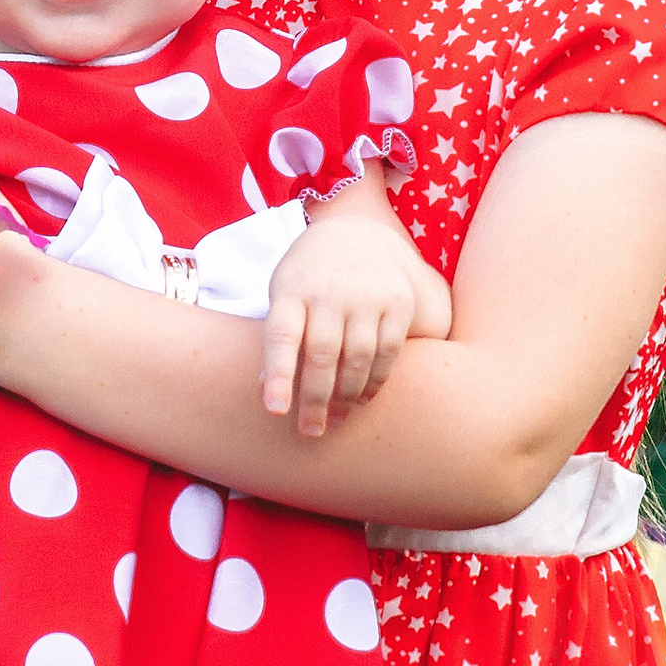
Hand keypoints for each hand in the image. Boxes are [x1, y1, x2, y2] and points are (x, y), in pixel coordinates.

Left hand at [261, 223, 453, 439]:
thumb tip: (268, 391)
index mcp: (292, 290)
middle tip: (310, 431)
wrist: (355, 234)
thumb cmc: (308, 279)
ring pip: (358, 357)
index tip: (275, 412)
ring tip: (336, 419)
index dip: (279, 375)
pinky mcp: (396, 302)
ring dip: (346, 396)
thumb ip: (278, 339)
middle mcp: (330, 291)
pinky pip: (388, 351)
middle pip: (323, 355)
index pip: (282, 335)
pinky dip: (375, 381)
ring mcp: (366, 295)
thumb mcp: (284, 295)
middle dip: (316, 400)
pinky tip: (362, 399)